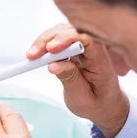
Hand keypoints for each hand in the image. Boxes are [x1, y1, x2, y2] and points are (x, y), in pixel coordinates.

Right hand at [28, 23, 129, 137]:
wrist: (104, 106)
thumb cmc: (96, 103)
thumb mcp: (82, 97)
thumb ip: (70, 79)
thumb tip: (53, 65)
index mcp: (100, 61)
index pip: (87, 40)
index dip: (68, 40)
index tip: (51, 50)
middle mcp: (93, 49)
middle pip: (72, 31)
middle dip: (50, 39)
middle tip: (33, 55)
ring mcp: (83, 47)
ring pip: (63, 31)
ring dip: (45, 40)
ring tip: (32, 55)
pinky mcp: (74, 48)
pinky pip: (59, 38)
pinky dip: (46, 44)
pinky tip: (37, 53)